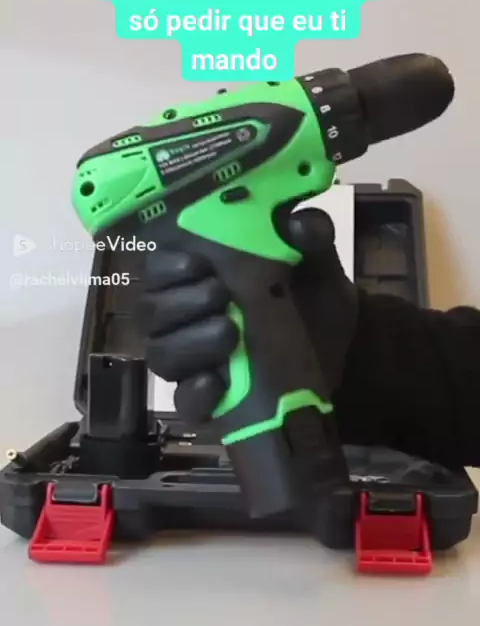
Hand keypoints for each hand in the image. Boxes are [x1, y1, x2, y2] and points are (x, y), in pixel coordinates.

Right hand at [137, 207, 357, 428]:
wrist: (338, 360)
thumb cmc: (312, 304)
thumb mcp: (317, 268)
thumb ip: (309, 241)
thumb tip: (299, 223)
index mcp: (199, 278)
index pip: (158, 265)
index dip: (166, 264)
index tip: (196, 263)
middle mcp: (184, 318)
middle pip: (150, 309)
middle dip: (179, 301)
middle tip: (218, 294)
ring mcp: (191, 363)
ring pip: (160, 353)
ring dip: (190, 342)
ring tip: (230, 333)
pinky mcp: (207, 402)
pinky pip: (184, 401)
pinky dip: (196, 392)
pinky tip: (216, 383)